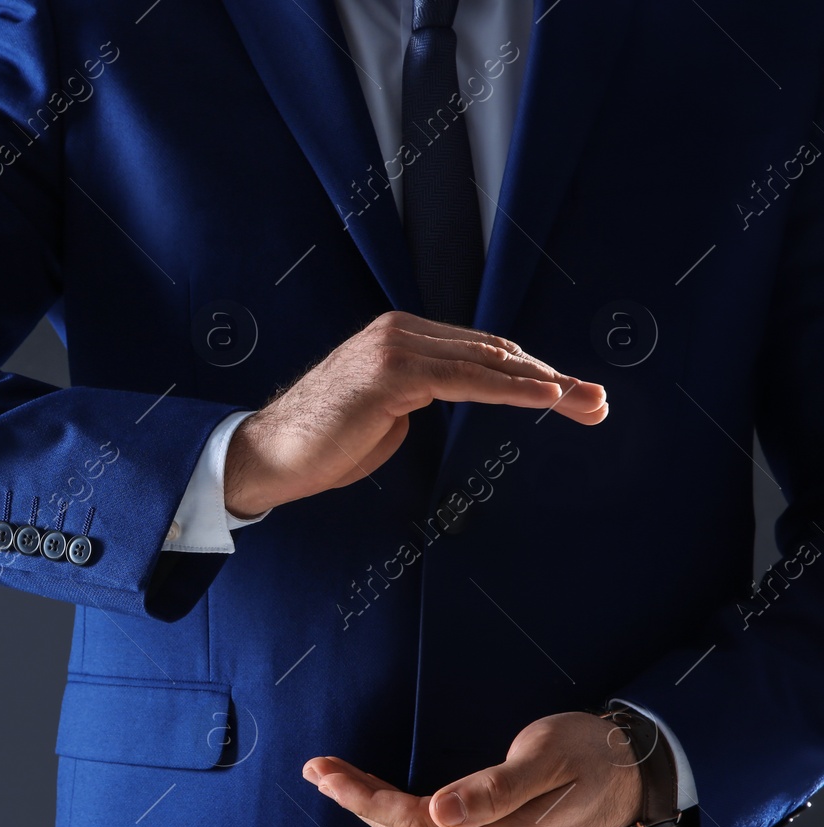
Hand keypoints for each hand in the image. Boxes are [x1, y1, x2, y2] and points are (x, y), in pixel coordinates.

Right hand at [222, 311, 608, 516]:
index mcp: (401, 336)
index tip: (573, 396)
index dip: (532, 373)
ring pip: (489, 362)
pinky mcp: (392, 373)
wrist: (268, 457)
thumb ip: (423, 395)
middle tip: (598, 401)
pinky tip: (548, 398)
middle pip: (495, 351)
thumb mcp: (386, 414)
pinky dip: (512, 390)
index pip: (482, 351)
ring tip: (588, 402)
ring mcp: (395, 347)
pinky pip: (467, 381)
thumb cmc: (322, 445)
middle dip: (552, 378)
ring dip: (547, 384)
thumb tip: (460, 394)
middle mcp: (401, 331)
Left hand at [302, 712, 644, 826]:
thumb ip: (494, 789)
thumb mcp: (547, 759)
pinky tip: (378, 798)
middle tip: (315, 769)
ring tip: (332, 779)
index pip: (411, 821)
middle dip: (355, 801)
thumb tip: (438, 812)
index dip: (362, 798)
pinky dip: (398, 815)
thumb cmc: (593, 753)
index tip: (324, 771)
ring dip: (371, 809)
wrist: (639, 775)